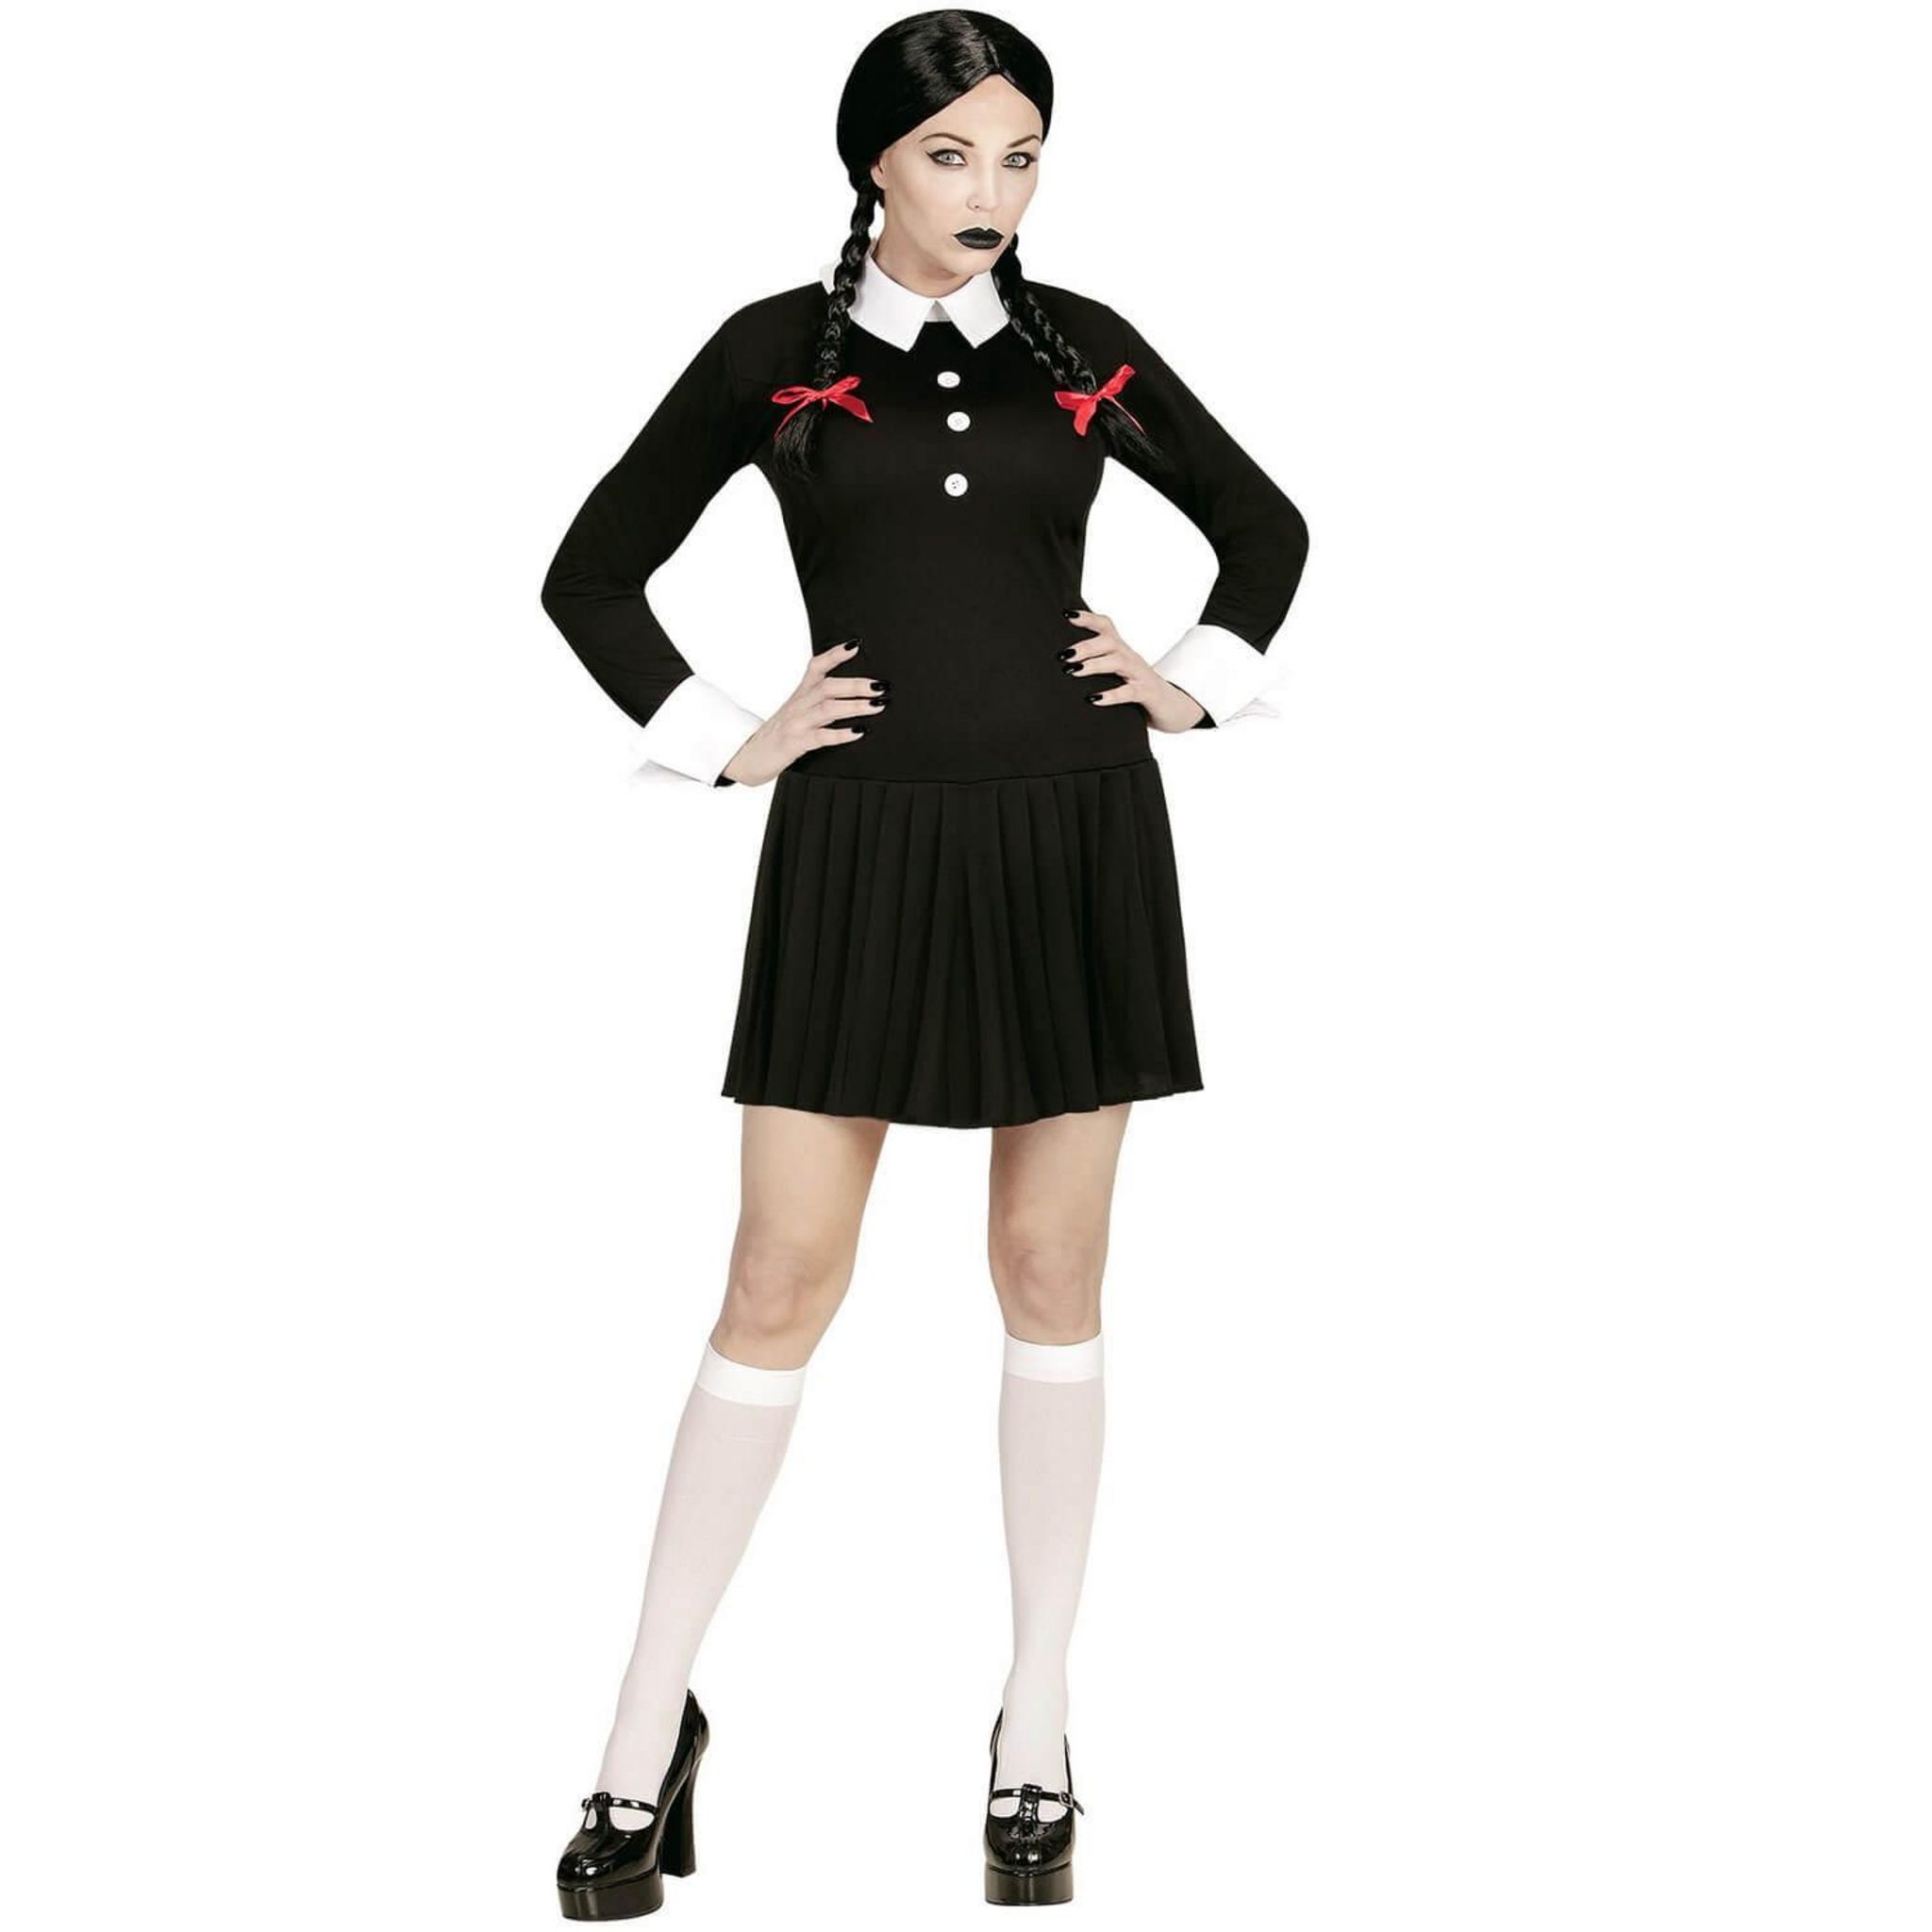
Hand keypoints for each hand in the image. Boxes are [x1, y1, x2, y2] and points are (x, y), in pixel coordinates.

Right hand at [720, 641, 889, 784]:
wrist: (749, 756)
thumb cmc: (780, 735)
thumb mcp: (798, 713)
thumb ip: (819, 703)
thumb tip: (853, 697)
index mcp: (800, 694)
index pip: (817, 666)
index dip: (835, 654)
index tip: (856, 645)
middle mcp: (798, 705)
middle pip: (828, 686)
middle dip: (856, 685)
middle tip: (881, 686)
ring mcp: (796, 723)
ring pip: (827, 708)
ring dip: (855, 706)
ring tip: (877, 705)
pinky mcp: (795, 743)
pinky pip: (821, 736)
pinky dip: (842, 734)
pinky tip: (859, 732)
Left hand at [1061, 608, 1206, 732]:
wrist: (1172, 706)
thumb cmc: (1136, 688)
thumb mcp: (1116, 673)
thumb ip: (1096, 665)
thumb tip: (1062, 664)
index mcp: (1121, 650)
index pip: (1106, 626)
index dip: (1088, 618)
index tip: (1066, 614)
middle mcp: (1130, 657)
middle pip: (1110, 641)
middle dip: (1086, 646)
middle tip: (1063, 655)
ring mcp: (1140, 674)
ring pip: (1118, 662)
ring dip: (1094, 665)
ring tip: (1073, 671)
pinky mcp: (1146, 693)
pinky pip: (1129, 692)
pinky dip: (1110, 695)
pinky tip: (1093, 699)